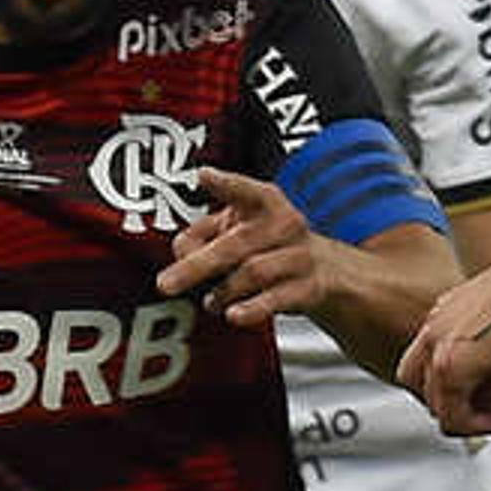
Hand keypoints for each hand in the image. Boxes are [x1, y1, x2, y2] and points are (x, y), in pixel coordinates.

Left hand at [156, 168, 324, 327]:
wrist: (326, 271)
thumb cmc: (268, 247)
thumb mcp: (234, 231)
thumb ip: (199, 236)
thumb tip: (180, 254)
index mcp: (265, 203)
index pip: (247, 190)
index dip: (227, 183)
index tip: (204, 176)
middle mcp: (285, 225)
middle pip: (237, 243)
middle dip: (196, 266)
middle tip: (165, 284)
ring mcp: (300, 255)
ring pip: (254, 272)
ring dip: (223, 291)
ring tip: (210, 302)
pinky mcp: (310, 286)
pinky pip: (278, 299)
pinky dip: (253, 308)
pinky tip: (233, 315)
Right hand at [398, 257, 490, 436]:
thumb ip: (490, 398)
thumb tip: (480, 402)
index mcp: (451, 368)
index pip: (450, 419)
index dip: (479, 428)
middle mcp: (433, 345)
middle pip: (429, 399)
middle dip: (459, 410)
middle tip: (487, 409)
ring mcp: (434, 322)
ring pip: (414, 370)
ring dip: (437, 387)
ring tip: (467, 388)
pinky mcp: (442, 305)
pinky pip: (429, 342)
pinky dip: (442, 358)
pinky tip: (471, 357)